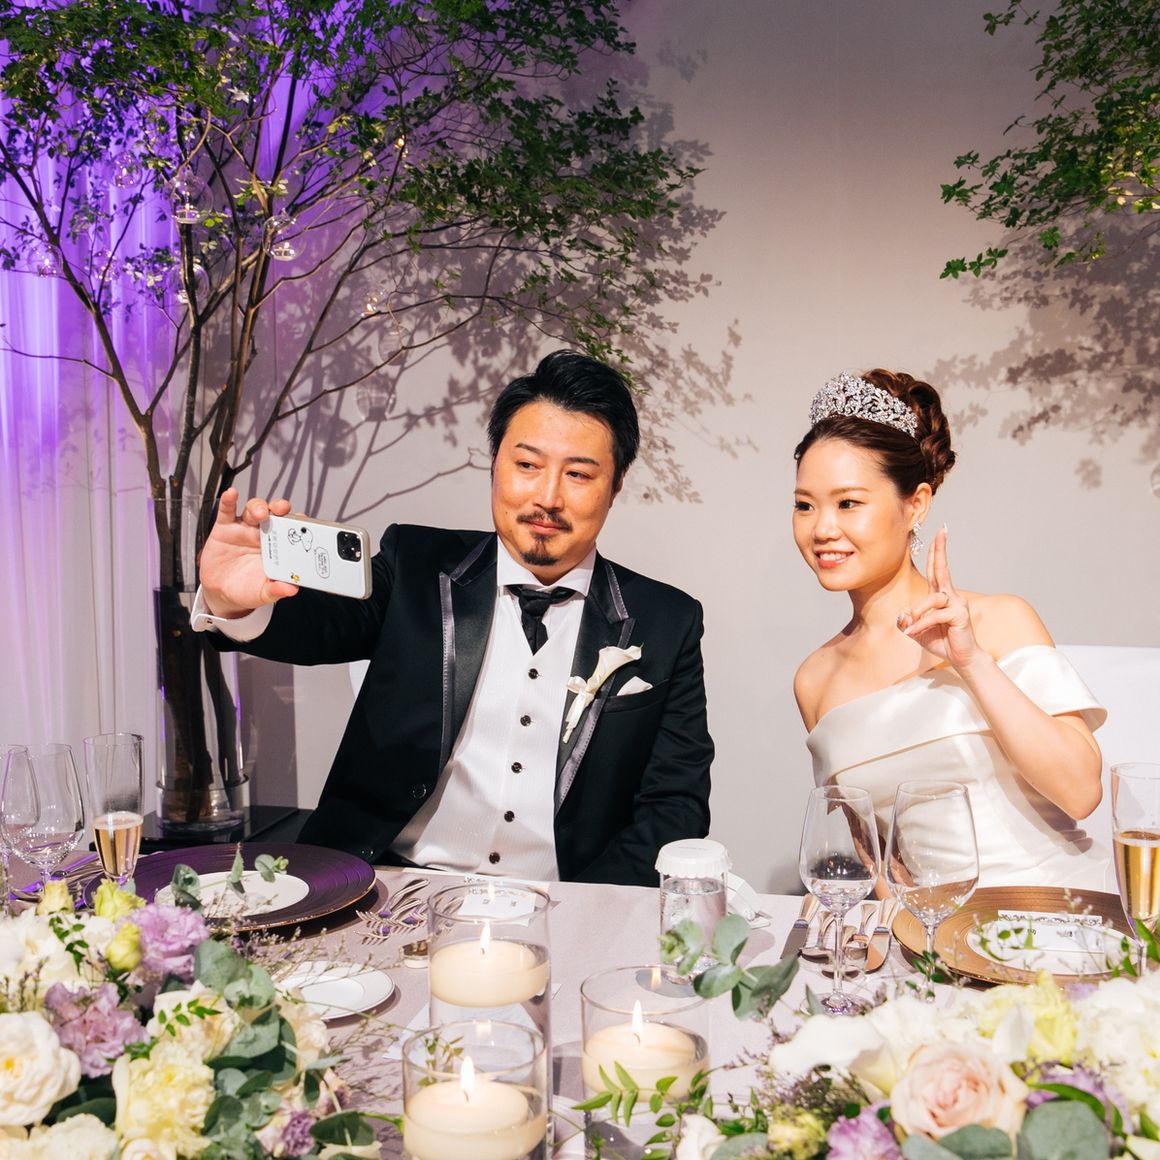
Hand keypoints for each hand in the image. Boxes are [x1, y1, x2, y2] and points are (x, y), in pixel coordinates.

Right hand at [198, 488, 298, 616]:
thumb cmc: (247, 589)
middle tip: (283, 510)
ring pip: (254, 509)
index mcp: (278, 546)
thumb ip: (276, 590)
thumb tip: (292, 590)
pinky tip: (231, 494)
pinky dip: (228, 501)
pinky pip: (227, 511)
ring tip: (260, 513)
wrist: (221, 592)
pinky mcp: (224, 528)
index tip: (305, 522)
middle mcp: (263, 533)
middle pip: (274, 513)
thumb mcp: (263, 592)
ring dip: (259, 507)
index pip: (292, 529)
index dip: (299, 523)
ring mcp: (244, 528)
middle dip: (280, 508)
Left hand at [895, 527, 983, 670]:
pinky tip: (914, 633)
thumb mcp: (916, 630)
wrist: (960, 658)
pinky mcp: (960, 615)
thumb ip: (907, 621)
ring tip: (910, 629)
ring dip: (917, 614)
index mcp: (939, 595)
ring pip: (931, 599)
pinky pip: (935, 615)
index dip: (936, 552)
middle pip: (942, 569)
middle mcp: (950, 595)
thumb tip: (904, 615)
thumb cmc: (940, 641)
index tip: (940, 532)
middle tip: (942, 531)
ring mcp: (957, 604)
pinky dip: (922, 624)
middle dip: (940, 550)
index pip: (936, 569)